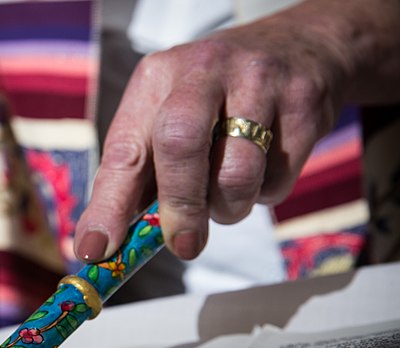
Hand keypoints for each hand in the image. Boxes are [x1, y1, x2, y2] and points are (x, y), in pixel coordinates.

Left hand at [74, 1, 357, 261]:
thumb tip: (107, 244)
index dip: (109, 205)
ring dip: (229, 207)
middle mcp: (202, 71)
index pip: (124, 150)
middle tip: (184, 245)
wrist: (302, 47)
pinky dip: (266, 193)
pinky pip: (278, 178)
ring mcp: (257, 81)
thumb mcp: (168, 117)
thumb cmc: (216, 102)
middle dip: (180, 207)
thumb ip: (140, 177)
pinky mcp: (302, 102)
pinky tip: (263, 168)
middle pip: (180, 146)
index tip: (97, 249)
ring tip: (227, 196)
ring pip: (237, 172)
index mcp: (155, 79)